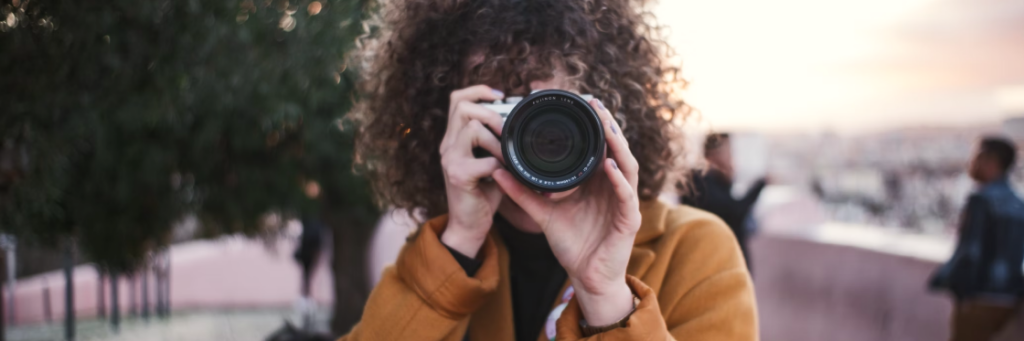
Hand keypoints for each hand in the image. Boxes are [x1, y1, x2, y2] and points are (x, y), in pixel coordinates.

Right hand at [438, 85, 506, 257]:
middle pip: (462, 106)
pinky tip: (503, 175)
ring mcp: (450, 159)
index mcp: (454, 138)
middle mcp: (447, 145)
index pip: (457, 99)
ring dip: (497, 141)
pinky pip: (484, 160)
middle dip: (490, 113)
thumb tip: (520, 123)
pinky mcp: (457, 176)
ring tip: (504, 157)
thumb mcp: (489, 161)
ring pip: (473, 128)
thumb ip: (496, 142)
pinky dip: (499, 165)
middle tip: (504, 132)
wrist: (469, 226)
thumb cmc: (484, 193)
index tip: (500, 95)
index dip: (478, 91)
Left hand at [493, 98, 640, 325]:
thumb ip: (521, 192)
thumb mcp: (542, 214)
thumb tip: (498, 170)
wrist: (587, 278)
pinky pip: (626, 195)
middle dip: (607, 125)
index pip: (599, 147)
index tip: (581, 103)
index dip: (594, 125)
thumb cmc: (572, 245)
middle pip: (616, 149)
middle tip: (594, 103)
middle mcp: (614, 186)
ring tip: (606, 123)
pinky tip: (608, 165)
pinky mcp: (629, 219)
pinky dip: (619, 179)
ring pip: (627, 165)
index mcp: (597, 182)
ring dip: (617, 143)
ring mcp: (624, 201)